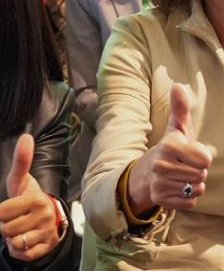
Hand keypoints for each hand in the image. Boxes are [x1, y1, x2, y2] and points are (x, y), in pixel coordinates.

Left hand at [0, 134, 60, 260]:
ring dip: (12, 238)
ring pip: (13, 242)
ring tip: (22, 228)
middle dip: (6, 225)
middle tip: (17, 219)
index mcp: (36, 199)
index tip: (12, 208)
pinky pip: (22, 253)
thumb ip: (21, 161)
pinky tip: (26, 239)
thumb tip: (26, 136)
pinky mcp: (46, 246)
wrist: (51, 218)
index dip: (1, 212)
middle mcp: (44, 215)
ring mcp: (46, 231)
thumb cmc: (29, 198)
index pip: (1, 212)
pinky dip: (19, 250)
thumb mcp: (22, 181)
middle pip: (5, 229)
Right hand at [128, 84, 212, 213]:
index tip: (191, 153)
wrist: (147, 173)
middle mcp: (162, 164)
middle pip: (202, 174)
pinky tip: (177, 189)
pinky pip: (190, 202)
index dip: (204, 157)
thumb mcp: (177, 128)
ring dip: (193, 184)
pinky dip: (188, 198)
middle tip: (185, 166)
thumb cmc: (171, 148)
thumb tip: (178, 85)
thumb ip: (180, 108)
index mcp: (170, 145)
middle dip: (198, 171)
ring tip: (180, 176)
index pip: (206, 159)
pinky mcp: (160, 199)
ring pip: (197, 188)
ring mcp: (160, 183)